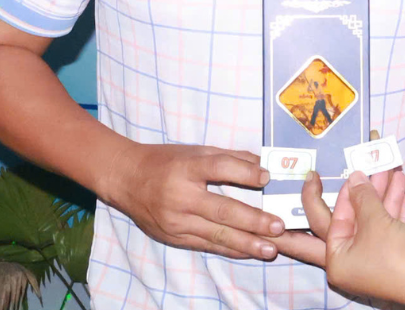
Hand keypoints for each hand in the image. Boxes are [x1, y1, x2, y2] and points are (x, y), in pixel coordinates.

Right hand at [100, 143, 284, 260]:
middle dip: (254, 221)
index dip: (244, 173)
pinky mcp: (173, 237)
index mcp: (186, 168)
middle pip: (222, 210)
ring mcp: (176, 221)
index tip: (267, 177)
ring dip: (247, 243)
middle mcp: (180, 196)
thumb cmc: (164, 161)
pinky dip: (230, 249)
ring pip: (217, 234)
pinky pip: (207, 245)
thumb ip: (228, 157)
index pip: (219, 168)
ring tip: (271, 249)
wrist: (125, 179)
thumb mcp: (194, 151)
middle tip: (279, 226)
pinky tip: (249, 252)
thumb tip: (261, 164)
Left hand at [268, 168, 404, 266]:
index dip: (345, 195)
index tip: (352, 174)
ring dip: (384, 198)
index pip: (333, 221)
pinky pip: (390, 233)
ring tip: (394, 172)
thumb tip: (355, 178)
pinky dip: (396, 214)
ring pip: (375, 224)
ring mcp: (374, 264)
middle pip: (351, 223)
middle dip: (360, 196)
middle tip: (358, 174)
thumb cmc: (395, 254)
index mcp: (337, 261)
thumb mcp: (374, 219)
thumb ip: (361, 196)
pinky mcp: (394, 262)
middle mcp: (352, 265)